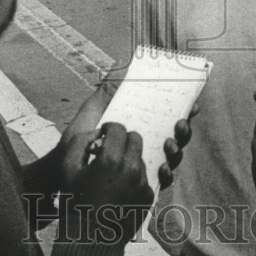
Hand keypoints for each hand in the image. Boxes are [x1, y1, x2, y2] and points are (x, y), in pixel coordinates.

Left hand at [58, 73, 193, 193]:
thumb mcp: (91, 113)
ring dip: (177, 150)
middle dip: (184, 130)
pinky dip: (165, 175)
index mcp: (141, 126)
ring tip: (169, 144)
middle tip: (181, 123)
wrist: (62, 172)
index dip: (184, 109)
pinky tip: (162, 169)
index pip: (167, 116)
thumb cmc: (77, 141)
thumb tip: (120, 68)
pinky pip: (161, 182)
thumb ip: (106, 93)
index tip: (193, 103)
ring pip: (173, 158)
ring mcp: (146, 166)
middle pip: (176, 137)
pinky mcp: (141, 187)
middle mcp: (148, 146)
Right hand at [63, 122, 153, 243]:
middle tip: (112, 148)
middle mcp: (131, 168)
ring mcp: (142, 183)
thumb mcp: (67, 169)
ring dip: (129, 159)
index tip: (104, 134)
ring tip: (114, 173)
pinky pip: (144, 177)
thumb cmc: (75, 203)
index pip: (119, 129)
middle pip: (136, 139)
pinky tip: (120, 188)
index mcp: (111, 159)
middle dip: (124, 139)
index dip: (110, 128)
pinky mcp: (148, 196)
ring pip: (140, 158)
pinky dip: (134, 178)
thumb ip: (79, 143)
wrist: (89, 240)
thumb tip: (96, 134)